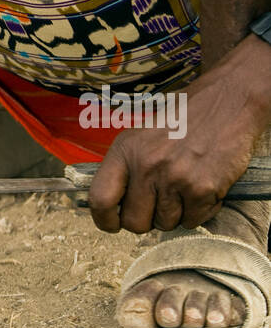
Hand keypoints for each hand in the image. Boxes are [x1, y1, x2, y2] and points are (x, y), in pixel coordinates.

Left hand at [88, 112, 253, 235]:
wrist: (227, 103)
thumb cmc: (183, 120)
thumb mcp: (141, 135)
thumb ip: (126, 167)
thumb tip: (110, 205)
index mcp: (125, 150)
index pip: (100, 198)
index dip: (104, 220)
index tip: (112, 224)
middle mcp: (146, 165)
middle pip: (134, 222)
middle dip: (147, 220)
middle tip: (159, 204)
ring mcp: (174, 178)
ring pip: (165, 224)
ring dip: (176, 214)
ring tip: (185, 187)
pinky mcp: (202, 189)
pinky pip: (193, 221)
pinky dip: (200, 211)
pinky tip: (204, 187)